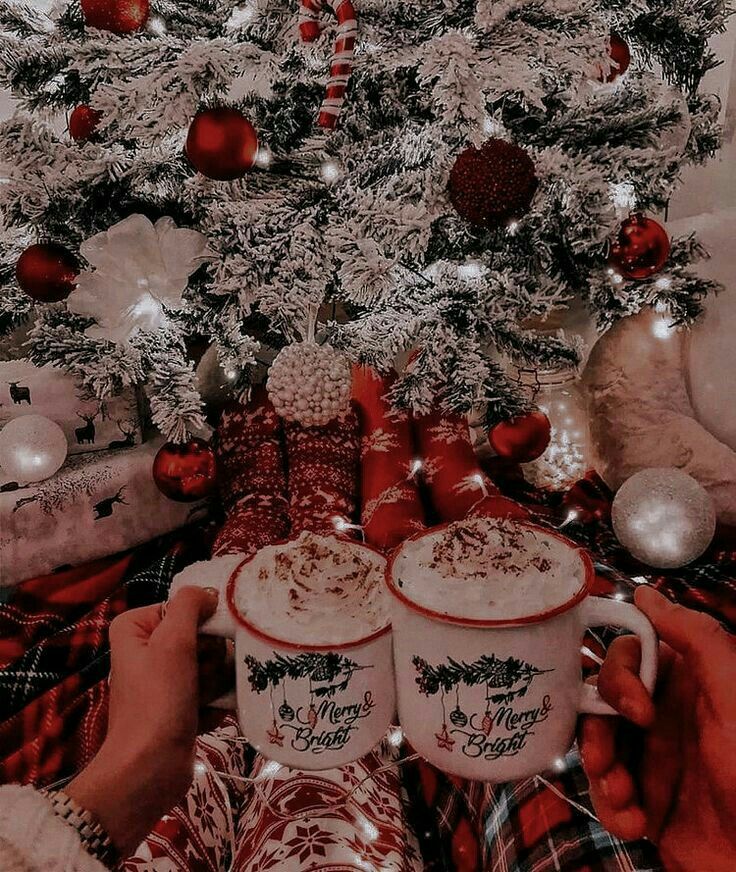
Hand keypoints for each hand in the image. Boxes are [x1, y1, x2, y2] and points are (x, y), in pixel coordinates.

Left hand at [67, 586, 225, 857]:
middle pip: (200, 636)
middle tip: (204, 675)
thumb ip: (189, 605)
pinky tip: (213, 713)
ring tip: (208, 698)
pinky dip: (216, 700)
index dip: (201, 623)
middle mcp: (146, 651)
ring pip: (209, 663)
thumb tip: (208, 594)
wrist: (148, 770)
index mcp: (134, 629)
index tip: (208, 642)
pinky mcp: (179, 707)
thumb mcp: (172, 641)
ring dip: (217, 680)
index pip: (183, 608)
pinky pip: (210, 690)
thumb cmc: (158, 700)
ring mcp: (163, 681)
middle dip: (211, 656)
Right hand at [579, 586, 735, 871]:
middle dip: (596, 730)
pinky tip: (636, 824)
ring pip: (594, 744)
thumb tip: (647, 594)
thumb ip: (695, 637)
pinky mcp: (645, 801)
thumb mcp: (732, 695)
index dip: (618, 678)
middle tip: (608, 761)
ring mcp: (652, 758)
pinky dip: (611, 808)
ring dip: (600, 772)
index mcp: (686, 684)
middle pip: (599, 700)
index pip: (626, 655)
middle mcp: (664, 715)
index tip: (638, 711)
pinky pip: (605, 792)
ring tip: (623, 798)